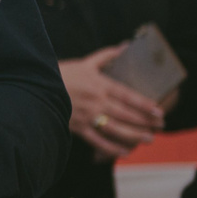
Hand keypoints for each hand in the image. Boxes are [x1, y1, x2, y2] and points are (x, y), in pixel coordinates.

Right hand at [61, 45, 164, 159]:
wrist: (36, 87)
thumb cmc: (61, 73)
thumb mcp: (85, 63)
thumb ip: (107, 56)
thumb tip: (127, 46)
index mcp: (99, 84)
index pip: (127, 95)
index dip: (144, 104)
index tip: (158, 110)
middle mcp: (96, 101)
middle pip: (126, 113)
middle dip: (145, 121)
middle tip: (160, 125)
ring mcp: (87, 116)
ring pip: (116, 128)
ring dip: (134, 135)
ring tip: (149, 139)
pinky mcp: (78, 128)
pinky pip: (98, 141)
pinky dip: (112, 148)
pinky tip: (124, 152)